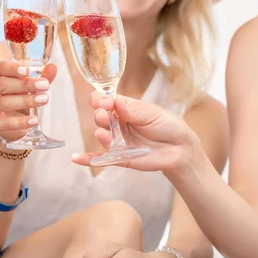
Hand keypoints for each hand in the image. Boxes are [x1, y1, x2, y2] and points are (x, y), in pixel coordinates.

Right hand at [0, 62, 56, 141]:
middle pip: (0, 84)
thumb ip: (40, 76)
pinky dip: (21, 122)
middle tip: (44, 85)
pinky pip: (4, 123)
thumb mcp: (28, 84)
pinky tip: (35, 120)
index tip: (28, 71)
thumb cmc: (15, 95)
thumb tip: (53, 67)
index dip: (13, 68)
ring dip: (25, 101)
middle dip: (24, 85)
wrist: (10, 121)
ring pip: (2, 102)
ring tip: (44, 99)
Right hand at [71, 94, 202, 172]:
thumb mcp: (152, 113)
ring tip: (104, 134)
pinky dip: (87, 158)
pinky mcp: (118, 157)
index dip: (101, 99)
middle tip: (103, 115)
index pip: (105, 100)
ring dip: (100, 134)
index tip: (104, 101)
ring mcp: (116, 141)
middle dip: (99, 115)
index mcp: (124, 108)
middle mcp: (117, 123)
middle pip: (100, 116)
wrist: (180, 149)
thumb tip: (114, 100)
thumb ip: (133, 109)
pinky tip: (76, 158)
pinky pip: (100, 158)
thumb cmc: (168, 126)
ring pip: (101, 135)